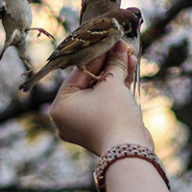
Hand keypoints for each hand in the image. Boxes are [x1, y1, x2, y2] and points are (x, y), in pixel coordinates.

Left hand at [49, 41, 151, 155]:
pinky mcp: (100, 127)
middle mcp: (68, 116)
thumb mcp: (112, 84)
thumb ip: (114, 63)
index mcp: (61, 106)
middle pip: (90, 81)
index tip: (109, 40)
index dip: (98, 54)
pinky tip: (130, 68)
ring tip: (129, 54)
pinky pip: (106, 102)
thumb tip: (119, 46)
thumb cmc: (114, 116)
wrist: (130, 151)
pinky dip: (117, 88)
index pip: (79, 72)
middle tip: (120, 46)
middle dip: (108, 63)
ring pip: (100, 91)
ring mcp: (84, 123)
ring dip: (115, 73)